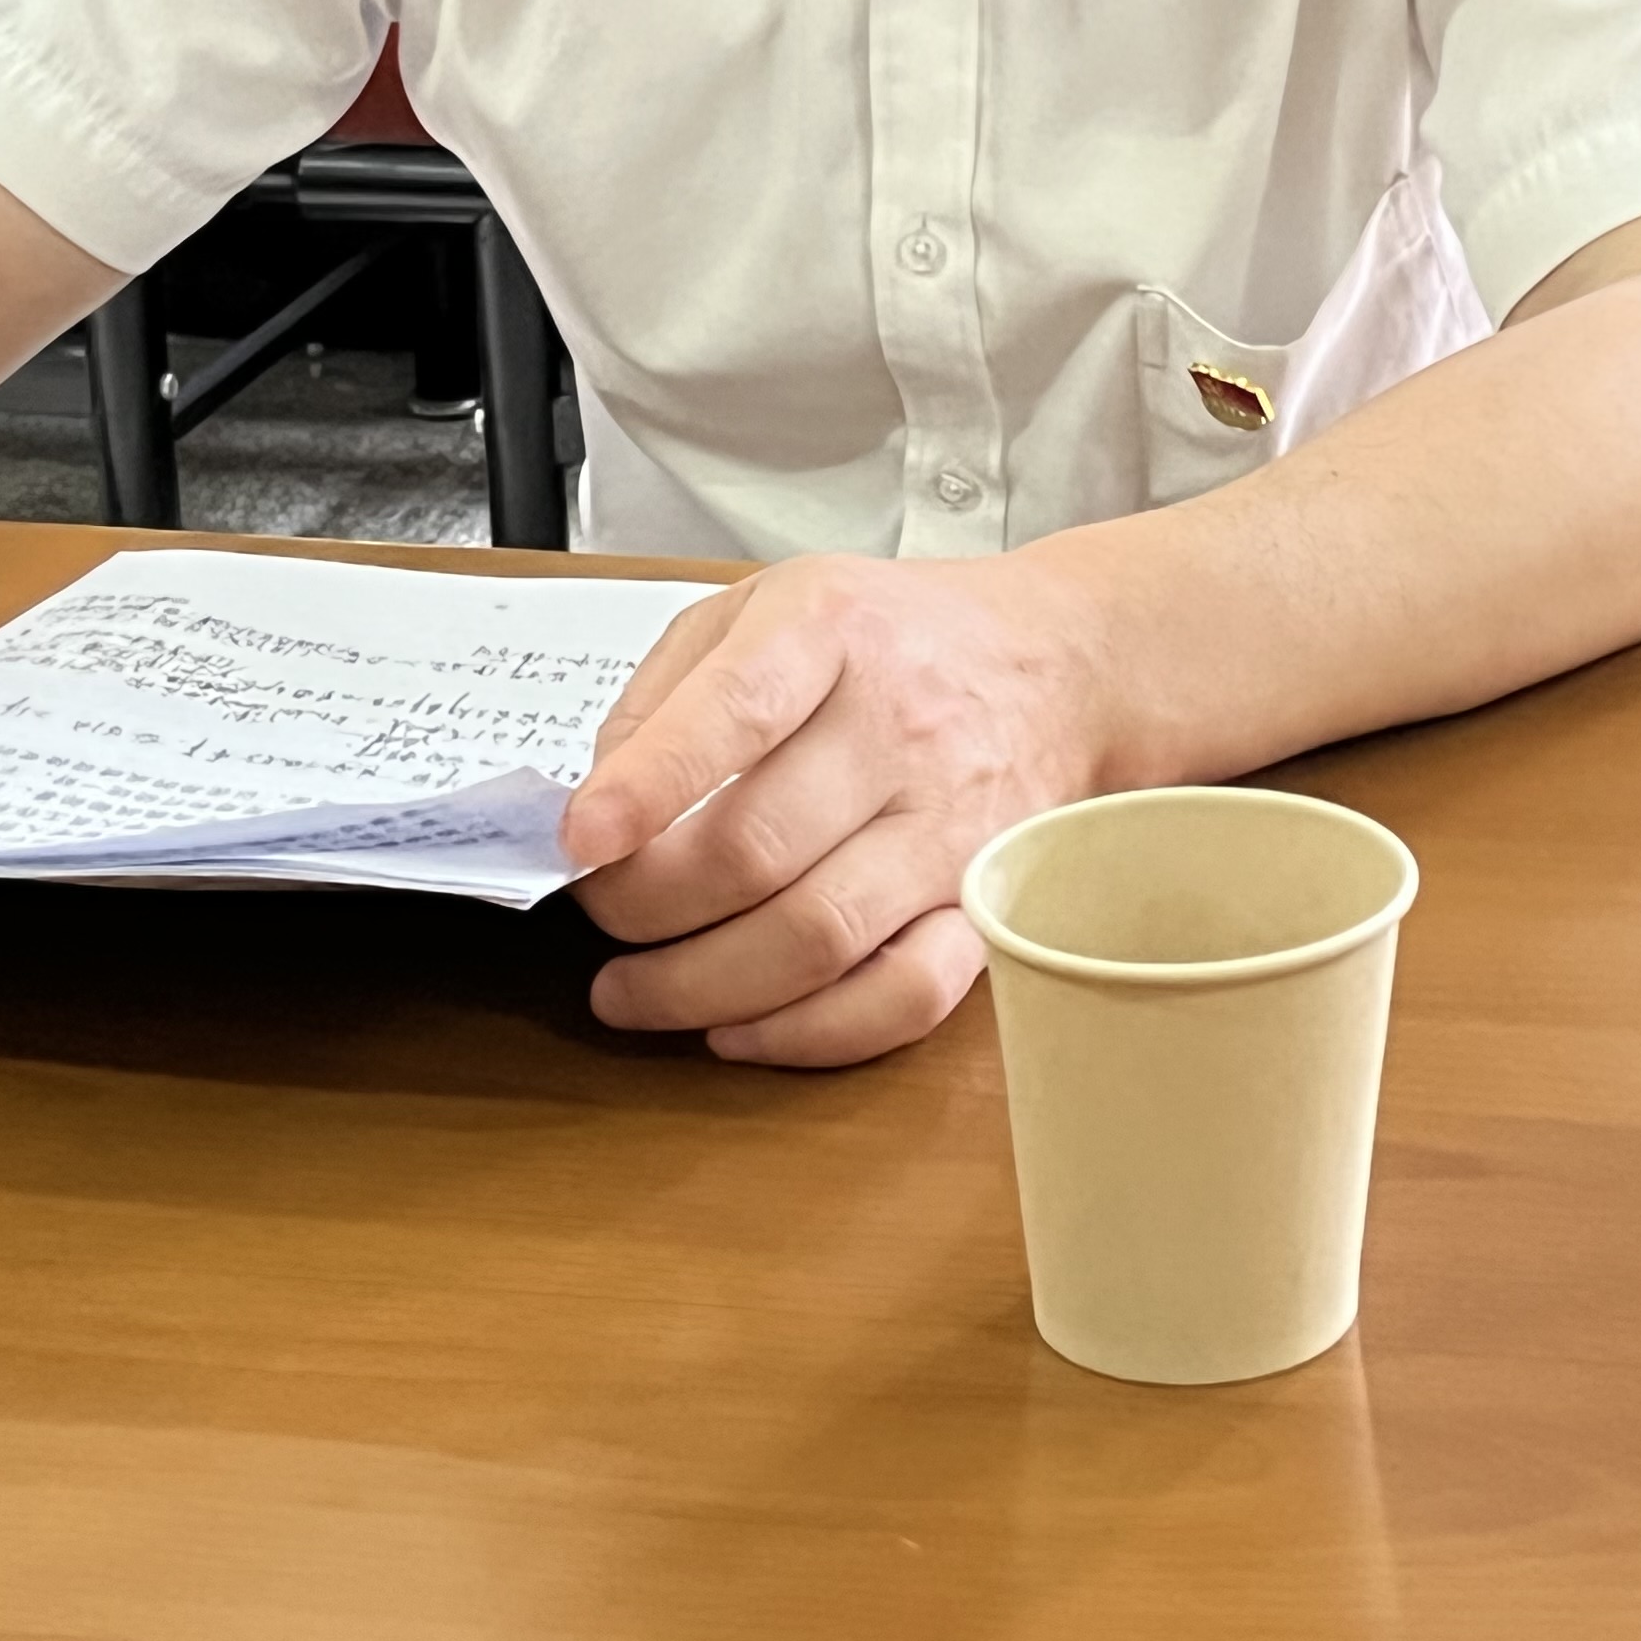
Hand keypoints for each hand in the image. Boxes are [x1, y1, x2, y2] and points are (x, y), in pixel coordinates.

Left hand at [561, 551, 1111, 1065]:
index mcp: (833, 632)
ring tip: (632, 992)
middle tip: (600, 914)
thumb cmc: (894, 639)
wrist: (1061, 663)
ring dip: (700, 985)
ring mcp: (950, 825)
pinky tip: (739, 1025)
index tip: (579, 838)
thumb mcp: (767, 607)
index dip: (648, 784)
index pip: (738, 709)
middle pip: (756, 850)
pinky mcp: (982, 902)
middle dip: (642, 906)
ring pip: (817, 938)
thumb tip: (602, 809)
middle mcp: (901, 728)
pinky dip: (809, 1033)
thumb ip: (669, 692)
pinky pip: (906, 994)